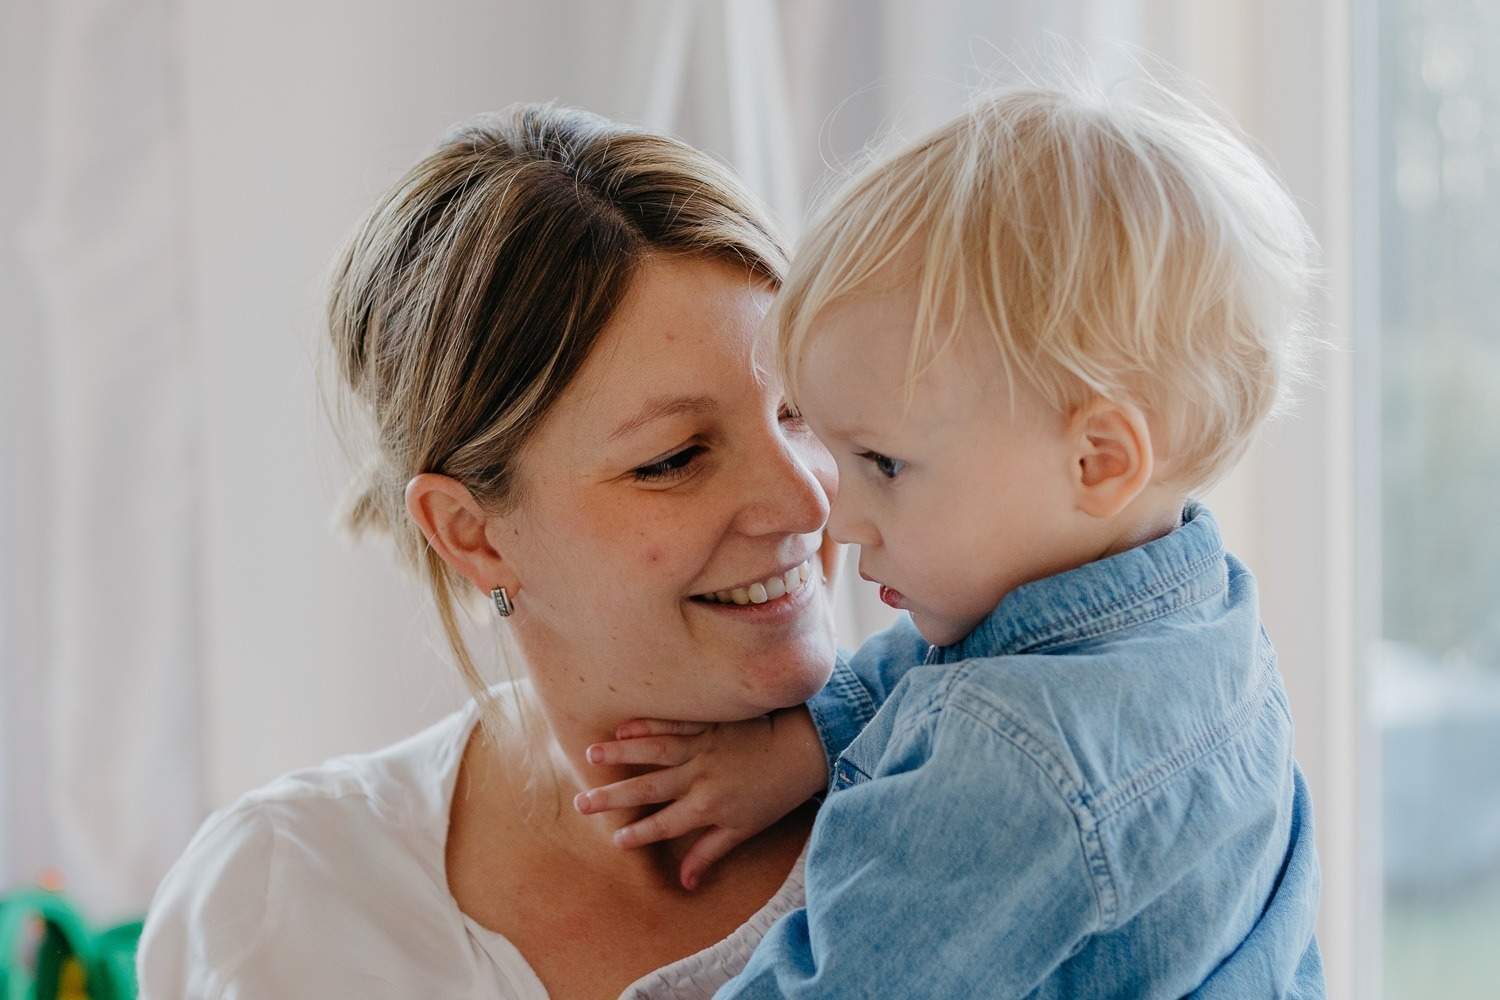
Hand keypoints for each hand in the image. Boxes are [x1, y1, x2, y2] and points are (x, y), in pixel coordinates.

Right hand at [574, 706, 827, 889]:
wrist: (800, 751)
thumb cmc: (771, 796)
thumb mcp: (743, 830)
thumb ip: (710, 853)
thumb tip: (685, 883)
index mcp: (707, 807)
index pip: (666, 824)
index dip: (640, 833)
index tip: (615, 839)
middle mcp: (699, 777)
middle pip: (650, 789)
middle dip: (614, 797)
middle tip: (582, 803)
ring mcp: (702, 747)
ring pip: (656, 751)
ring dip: (623, 753)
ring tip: (591, 755)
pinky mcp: (708, 723)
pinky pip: (674, 724)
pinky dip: (649, 724)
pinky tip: (623, 726)